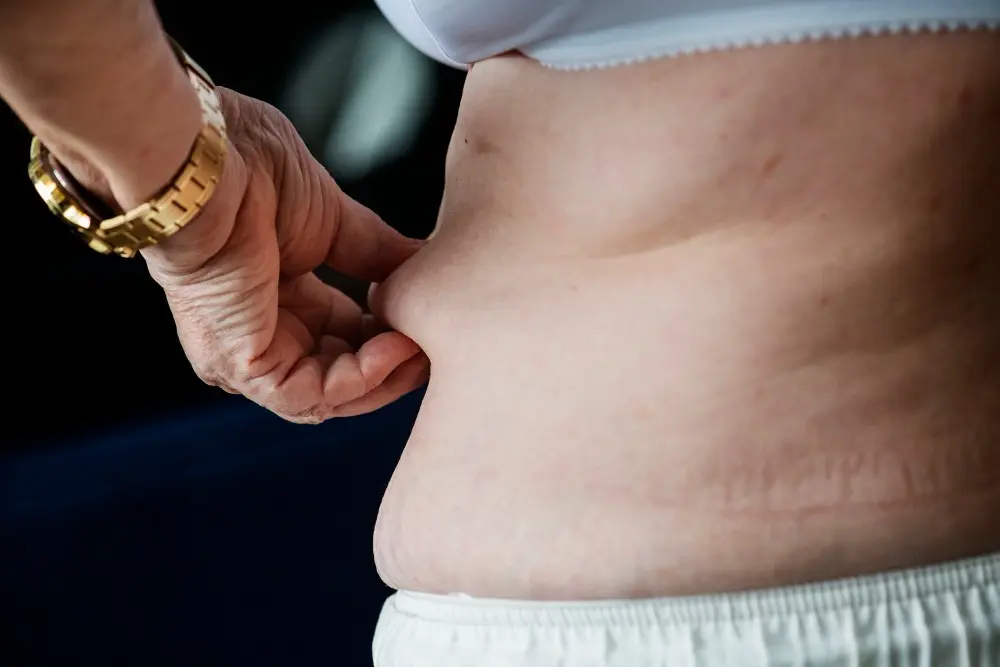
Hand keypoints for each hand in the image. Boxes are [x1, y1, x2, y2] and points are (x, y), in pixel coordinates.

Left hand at [141, 89, 428, 422]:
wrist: (208, 162)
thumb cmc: (250, 170)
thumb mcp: (333, 220)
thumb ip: (378, 252)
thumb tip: (426, 266)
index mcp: (278, 299)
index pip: (346, 340)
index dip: (392, 337)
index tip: (432, 323)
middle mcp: (261, 334)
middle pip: (342, 377)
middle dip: (396, 366)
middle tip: (441, 346)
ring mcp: (249, 355)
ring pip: (331, 396)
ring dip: (387, 377)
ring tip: (425, 347)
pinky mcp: (244, 366)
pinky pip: (313, 395)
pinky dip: (363, 379)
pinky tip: (398, 346)